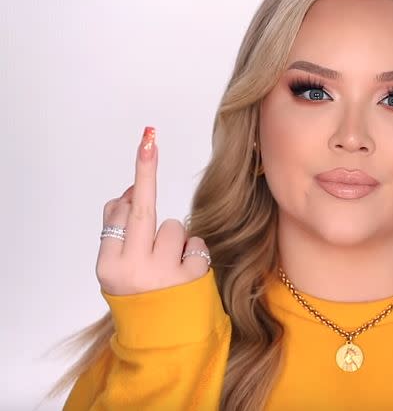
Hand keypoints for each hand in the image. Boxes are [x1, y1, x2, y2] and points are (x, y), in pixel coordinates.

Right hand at [96, 127, 209, 295]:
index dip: (132, 191)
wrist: (161, 340)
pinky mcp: (191, 279)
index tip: (145, 146)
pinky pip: (196, 245)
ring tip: (169, 267)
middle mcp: (132, 270)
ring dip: (175, 240)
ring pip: (174, 227)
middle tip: (149, 138)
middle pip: (142, 210)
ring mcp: (163, 274)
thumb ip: (118, 233)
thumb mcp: (116, 270)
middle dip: (145, 171)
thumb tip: (127, 193)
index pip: (118, 215)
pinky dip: (194, 253)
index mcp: (109, 266)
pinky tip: (186, 273)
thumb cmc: (138, 296)